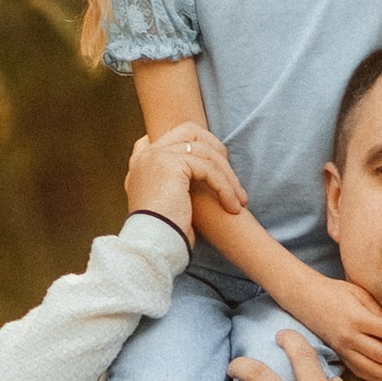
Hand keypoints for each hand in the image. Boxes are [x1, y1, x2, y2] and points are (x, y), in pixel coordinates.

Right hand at [127, 127, 243, 233]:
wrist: (152, 247)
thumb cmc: (164, 234)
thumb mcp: (168, 204)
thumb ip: (176, 184)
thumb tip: (200, 178)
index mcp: (142, 161)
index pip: (171, 135)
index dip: (197, 141)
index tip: (217, 161)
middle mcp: (146, 154)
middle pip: (191, 132)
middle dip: (217, 151)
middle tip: (232, 178)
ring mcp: (157, 156)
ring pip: (206, 153)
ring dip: (228, 177)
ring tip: (239, 201)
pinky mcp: (172, 164)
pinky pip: (209, 169)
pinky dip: (225, 187)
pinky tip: (233, 207)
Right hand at [299, 279, 381, 380]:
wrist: (305, 298)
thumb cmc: (335, 291)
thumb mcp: (359, 293)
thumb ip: (378, 310)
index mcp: (357, 318)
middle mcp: (349, 337)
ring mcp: (342, 349)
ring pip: (371, 369)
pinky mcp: (339, 354)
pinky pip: (359, 371)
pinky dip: (375, 377)